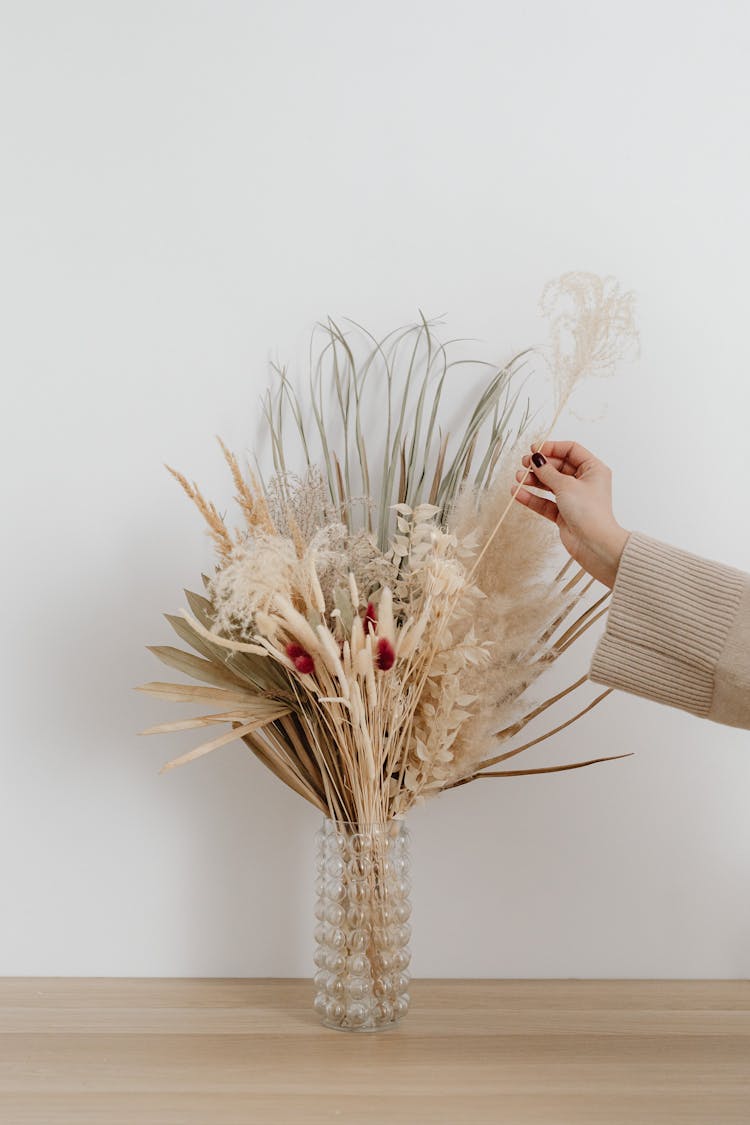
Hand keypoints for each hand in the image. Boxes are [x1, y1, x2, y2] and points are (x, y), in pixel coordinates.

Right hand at [511, 440, 629, 587]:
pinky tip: (518, 493)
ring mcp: (573, 498)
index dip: (552, 447)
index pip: (571, 450)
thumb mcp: (566, 486)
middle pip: (558, 466)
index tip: (534, 449)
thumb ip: (548, 472)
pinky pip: (545, 502)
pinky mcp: (564, 513)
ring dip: (534, 480)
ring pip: (550, 484)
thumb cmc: (589, 512)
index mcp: (593, 469)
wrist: (594, 544)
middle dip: (540, 465)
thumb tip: (535, 459)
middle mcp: (584, 482)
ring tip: (518, 478)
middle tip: (524, 464)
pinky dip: (533, 497)